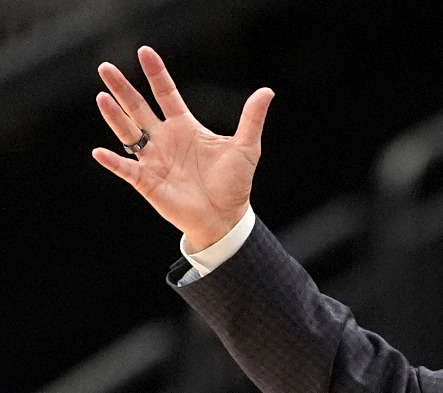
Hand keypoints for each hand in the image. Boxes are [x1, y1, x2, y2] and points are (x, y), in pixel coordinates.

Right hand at [92, 46, 274, 251]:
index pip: (166, 93)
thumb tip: (267, 91)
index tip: (144, 52)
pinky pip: (126, 169)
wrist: (226, 216)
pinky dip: (113, 162)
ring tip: (102, 97)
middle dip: (122, 88)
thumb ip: (252, 119)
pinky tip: (100, 152)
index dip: (156, 73)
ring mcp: (153, 159)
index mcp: (185, 126)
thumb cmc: (234, 182)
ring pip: (128, 133)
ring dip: (114, 117)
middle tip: (105, 68)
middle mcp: (164, 138)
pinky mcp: (146, 181)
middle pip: (138, 108)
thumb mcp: (246, 147)